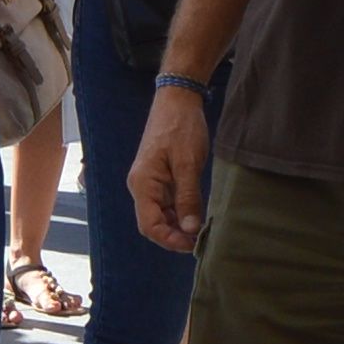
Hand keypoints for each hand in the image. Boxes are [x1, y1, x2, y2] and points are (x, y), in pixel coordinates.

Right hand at [132, 82, 209, 252]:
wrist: (177, 99)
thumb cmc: (180, 127)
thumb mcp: (188, 164)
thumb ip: (188, 198)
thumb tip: (191, 229)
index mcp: (142, 184)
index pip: (149, 225)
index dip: (170, 239)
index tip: (192, 244)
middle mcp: (142, 186)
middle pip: (153, 223)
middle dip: (175, 235)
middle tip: (200, 240)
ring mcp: (150, 183)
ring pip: (161, 215)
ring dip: (179, 225)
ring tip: (201, 230)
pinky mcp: (160, 178)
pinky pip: (167, 203)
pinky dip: (181, 213)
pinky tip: (197, 215)